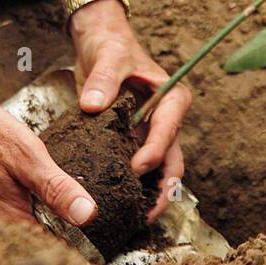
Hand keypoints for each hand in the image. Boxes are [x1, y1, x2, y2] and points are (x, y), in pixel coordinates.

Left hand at [69, 0, 191, 222]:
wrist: (100, 45)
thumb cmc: (111, 46)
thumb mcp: (109, 57)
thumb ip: (103, 79)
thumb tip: (93, 105)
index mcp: (172, 97)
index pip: (168, 129)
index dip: (154, 151)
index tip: (135, 167)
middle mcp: (167, 119)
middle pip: (172, 160)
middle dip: (163, 189)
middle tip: (147, 213)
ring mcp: (152, 132)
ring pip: (160, 171)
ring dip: (152, 195)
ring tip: (138, 220)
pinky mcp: (135, 140)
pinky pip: (139, 167)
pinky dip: (134, 186)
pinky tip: (123, 206)